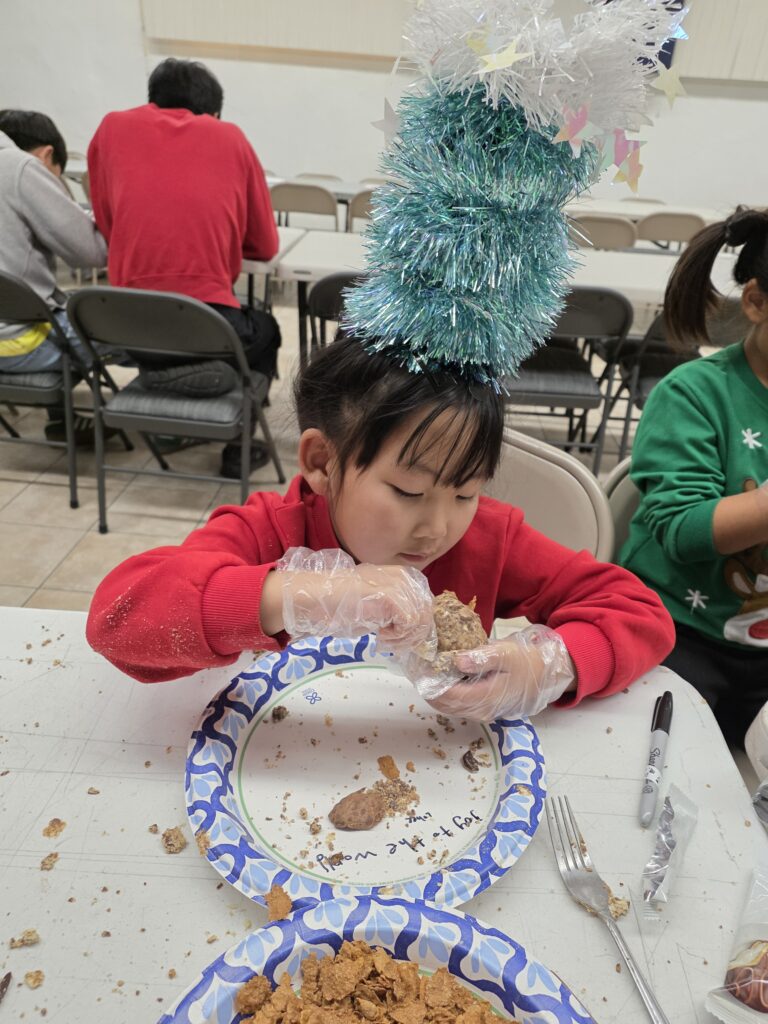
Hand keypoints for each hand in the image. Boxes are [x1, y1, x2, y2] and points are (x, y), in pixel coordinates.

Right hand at [276, 547, 435, 655]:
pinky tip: (380, 636)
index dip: (416, 626)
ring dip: (404, 639)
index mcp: (404, 575)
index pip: (426, 604)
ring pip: (421, 621)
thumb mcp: (377, 602)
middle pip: (427, 614)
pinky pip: (410, 624)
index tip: (396, 636)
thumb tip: (416, 626)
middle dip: (412, 635)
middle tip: (391, 642)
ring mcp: (399, 585)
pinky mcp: (391, 597)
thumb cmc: (341, 603)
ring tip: (384, 640)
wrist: (316, 599)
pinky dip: (397, 637)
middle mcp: (405, 576)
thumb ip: (399, 608)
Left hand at [424, 626, 574, 720]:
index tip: (419, 670)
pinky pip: (457, 705)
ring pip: (450, 707)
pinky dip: (445, 695)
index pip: (449, 696)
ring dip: (435, 694)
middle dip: (428, 690)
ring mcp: (482, 711)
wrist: (544, 675)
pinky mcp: (482, 708)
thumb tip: (457, 661)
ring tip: (424, 675)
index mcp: (486, 697)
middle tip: (416, 671)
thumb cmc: (524, 662)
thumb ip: (481, 658)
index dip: (431, 685)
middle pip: (446, 705)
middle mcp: (481, 710)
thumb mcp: (505, 654)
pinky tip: (440, 680)